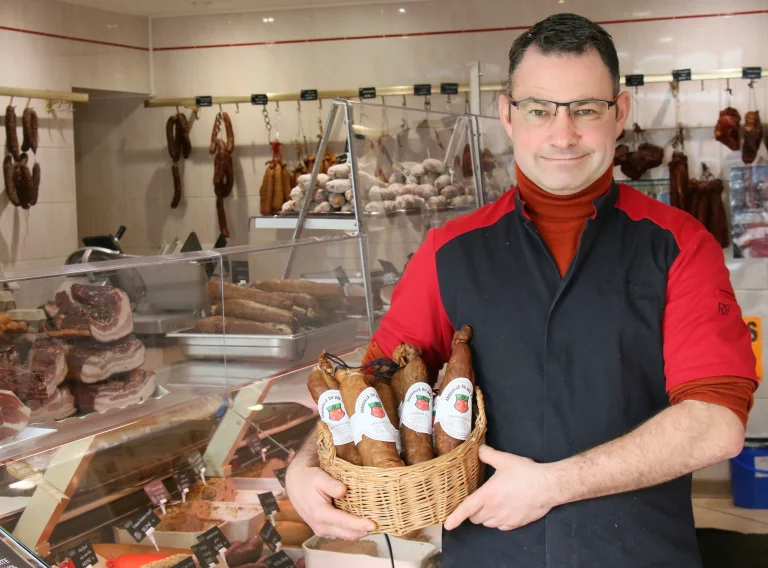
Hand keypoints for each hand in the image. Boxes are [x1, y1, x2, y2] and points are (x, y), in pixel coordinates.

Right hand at [286, 464, 375, 539]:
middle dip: (364, 530)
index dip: (359, 524)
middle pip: (347, 533)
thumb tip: (344, 490)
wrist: (296, 482)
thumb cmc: (308, 477)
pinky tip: (361, 521)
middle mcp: (320, 525)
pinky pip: (342, 532)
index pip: (343, 522)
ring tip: (374, 522)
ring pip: (346, 535)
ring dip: (359, 531)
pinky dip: (352, 529)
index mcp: (319, 513)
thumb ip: (331, 484)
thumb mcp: (318, 476)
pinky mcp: (324, 528)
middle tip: (381, 523)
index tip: (373, 524)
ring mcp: (322, 529)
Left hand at [444, 445, 559, 531]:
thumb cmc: (526, 473)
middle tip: (478, 501)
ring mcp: (505, 518)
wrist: (547, 486)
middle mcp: (494, 509)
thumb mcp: (505, 460)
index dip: (455, 517)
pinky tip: (504, 511)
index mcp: (487, 495)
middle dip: (473, 512)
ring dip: (485, 517)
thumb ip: (489, 455)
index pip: (466, 509)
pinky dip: (498, 521)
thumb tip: (480, 449)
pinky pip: (500, 527)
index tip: (447, 525)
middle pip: (475, 518)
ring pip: (487, 523)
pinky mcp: (515, 524)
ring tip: (492, 504)